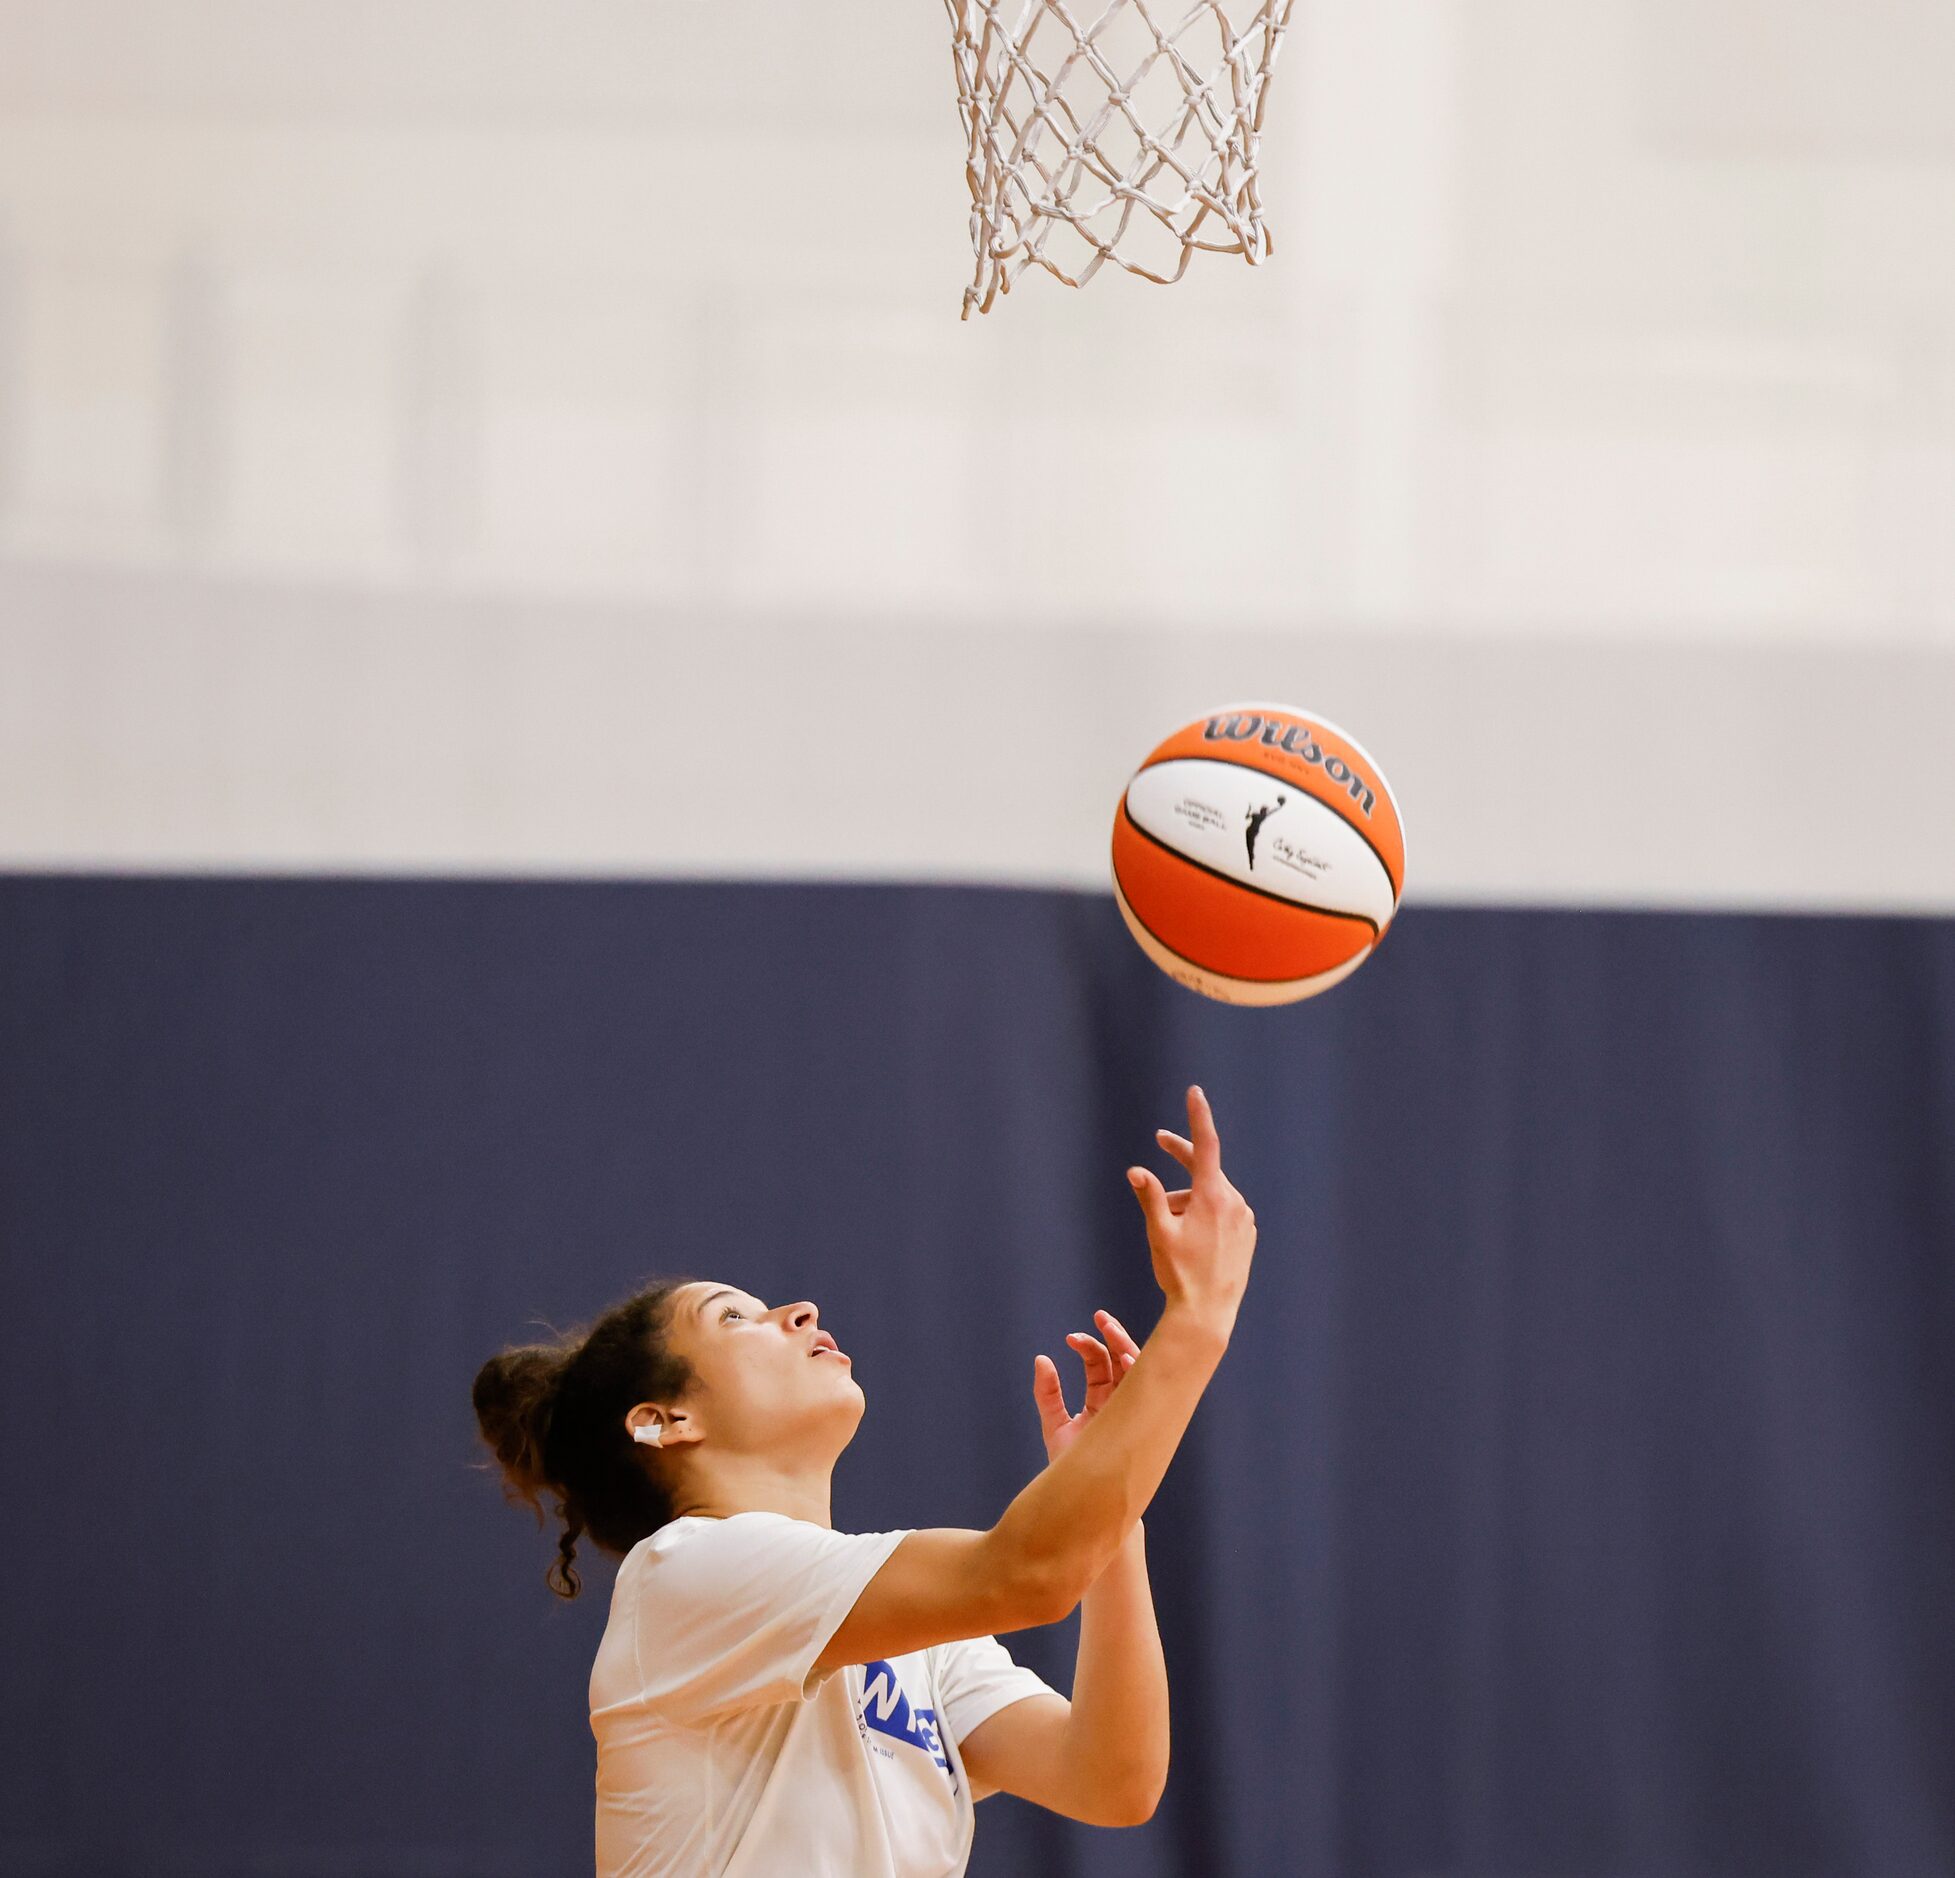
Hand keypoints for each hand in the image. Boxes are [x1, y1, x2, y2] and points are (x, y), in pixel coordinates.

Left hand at [1033, 1310, 1142, 1464]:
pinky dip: (1139, 1371)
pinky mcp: (1138, 1419)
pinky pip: (1147, 1390)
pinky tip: (1126, 1357)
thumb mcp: (1054, 1425)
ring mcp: (1131, 1410)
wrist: (1084, 1499)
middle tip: (1100, 1317)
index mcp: (1101, 1402)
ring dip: (1126, 1346)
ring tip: (1109, 1328)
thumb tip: (1041, 1359)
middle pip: (1121, 1361)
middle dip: (1113, 1336)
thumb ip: (1047, 1393)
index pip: (1099, 1365)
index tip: (1071, 1338)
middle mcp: (1119, 1403)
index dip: (1088, 1346)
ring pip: (1136, 1370)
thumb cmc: (1070, 1468)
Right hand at [1127, 1086, 1256, 1328]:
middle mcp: (1234, 1202)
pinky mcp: (1247, 1234)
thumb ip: (1149, 1198)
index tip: (1195, 1093)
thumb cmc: (1179, 1274)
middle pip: (1204, 1167)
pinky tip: (1191, 1238)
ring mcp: (1244, 1219)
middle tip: (1160, 1141)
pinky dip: (1204, 1213)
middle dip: (1180, 1157)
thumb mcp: (1159, 1234)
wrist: (1207, 1313)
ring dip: (1187, 1198)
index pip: (1206, 1145)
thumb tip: (1136, 1170)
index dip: (1198, 1116)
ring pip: (1210, 1194)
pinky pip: (1223, 1212)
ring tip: (1168, 1225)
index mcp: (1213, 1197)